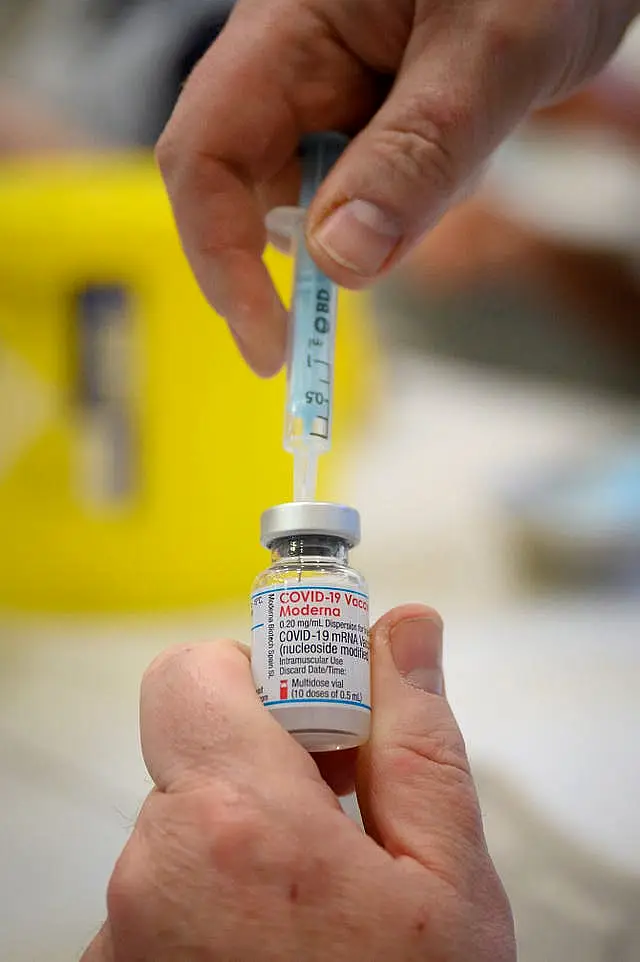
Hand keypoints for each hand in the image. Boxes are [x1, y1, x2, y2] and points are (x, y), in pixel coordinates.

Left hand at [81, 604, 513, 961]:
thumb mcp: (448, 883)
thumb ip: (417, 740)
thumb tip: (401, 632)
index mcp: (235, 824)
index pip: (189, 672)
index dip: (258, 672)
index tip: (318, 713)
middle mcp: (152, 874)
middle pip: (195, 754)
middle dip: (268, 764)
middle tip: (342, 816)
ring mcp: (122, 935)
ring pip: (184, 827)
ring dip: (246, 838)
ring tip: (319, 903)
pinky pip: (163, 893)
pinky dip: (215, 897)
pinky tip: (277, 944)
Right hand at [157, 0, 638, 375]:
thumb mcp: (492, 51)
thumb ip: (419, 152)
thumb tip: (340, 261)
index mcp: (287, 32)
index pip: (204, 156)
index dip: (220, 260)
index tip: (271, 346)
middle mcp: (291, 70)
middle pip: (252, 190)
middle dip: (313, 248)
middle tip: (386, 259)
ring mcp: (327, 98)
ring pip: (319, 204)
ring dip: (383, 217)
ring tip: (468, 140)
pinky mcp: (364, 122)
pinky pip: (364, 195)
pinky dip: (406, 205)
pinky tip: (461, 148)